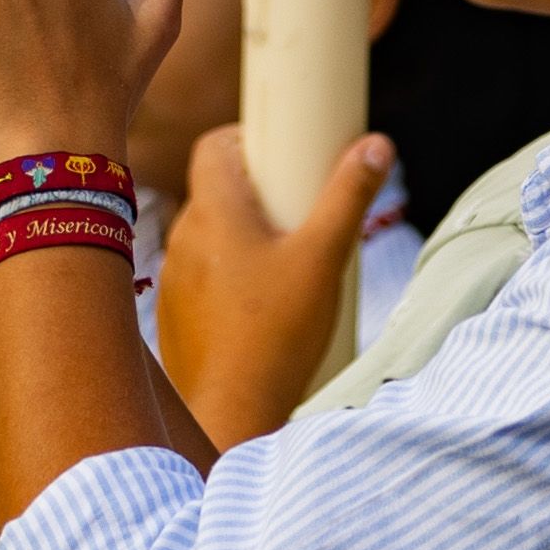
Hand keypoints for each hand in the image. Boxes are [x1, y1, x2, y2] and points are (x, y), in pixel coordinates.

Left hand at [154, 124, 392, 447]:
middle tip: (299, 211)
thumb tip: (376, 144)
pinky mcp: (175, 314)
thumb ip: (349, 197)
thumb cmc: (278, 331)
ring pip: (209, 237)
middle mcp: (183, 237)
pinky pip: (201, 277)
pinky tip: (261, 303)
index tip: (281, 154)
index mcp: (213, 211)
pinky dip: (228, 277)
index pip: (211, 146)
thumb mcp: (324, 258)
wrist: (232, 410)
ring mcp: (173, 277)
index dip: (243, 139)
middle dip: (256, 193)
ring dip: (242, 238)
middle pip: (215, 191)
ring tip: (288, 261)